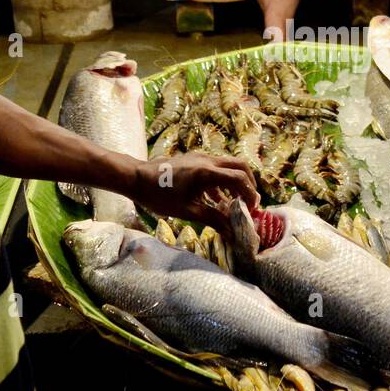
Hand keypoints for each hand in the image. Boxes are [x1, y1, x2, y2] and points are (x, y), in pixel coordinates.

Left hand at [131, 154, 259, 230]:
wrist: (137, 178)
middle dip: (249, 184)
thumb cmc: (159, 195)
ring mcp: (201, 157)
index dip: (250, 194)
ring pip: (229, 166)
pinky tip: (218, 199)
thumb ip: (212, 219)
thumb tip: (231, 233)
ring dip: (236, 183)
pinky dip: (224, 181)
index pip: (239, 179)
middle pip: (240, 166)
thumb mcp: (187, 211)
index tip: (252, 209)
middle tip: (249, 203)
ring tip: (235, 203)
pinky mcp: (195, 160)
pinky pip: (217, 167)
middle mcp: (207, 160)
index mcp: (206, 172)